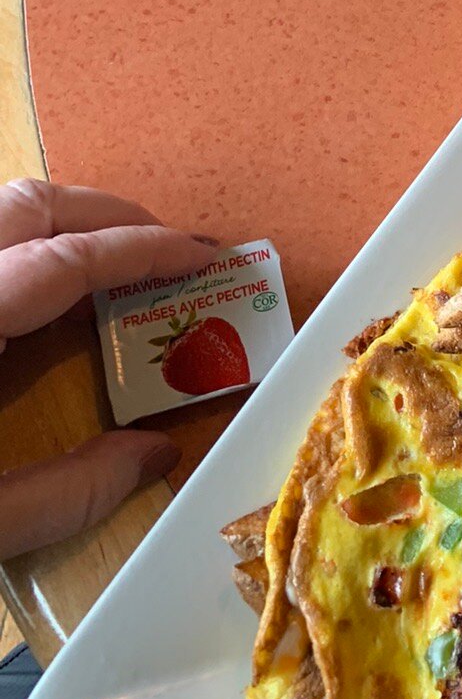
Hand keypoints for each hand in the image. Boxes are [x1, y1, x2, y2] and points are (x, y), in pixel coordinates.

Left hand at [0, 180, 212, 558]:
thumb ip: (68, 492)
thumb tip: (153, 458)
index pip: (69, 257)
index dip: (146, 251)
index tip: (205, 257)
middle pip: (30, 206)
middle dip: (110, 217)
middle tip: (171, 254)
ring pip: (1, 216)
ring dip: (65, 229)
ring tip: (118, 271)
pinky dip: (29, 256)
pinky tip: (48, 307)